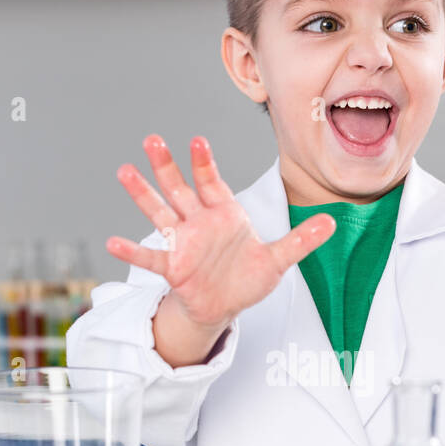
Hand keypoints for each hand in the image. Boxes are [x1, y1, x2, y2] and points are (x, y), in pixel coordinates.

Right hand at [107, 136, 335, 363]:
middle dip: (166, 165)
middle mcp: (198, 222)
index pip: (211, 182)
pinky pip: (150, 257)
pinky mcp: (172, 267)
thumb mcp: (278, 260)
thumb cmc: (247, 277)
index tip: (195, 140)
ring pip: (160, 212)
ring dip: (142, 193)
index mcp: (223, 213)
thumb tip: (331, 223)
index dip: (203, 162)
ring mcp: (182, 243)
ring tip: (124, 172)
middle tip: (151, 139)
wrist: (225, 306)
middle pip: (179, 188)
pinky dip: (133, 250)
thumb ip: (300, 241)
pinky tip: (113, 242)